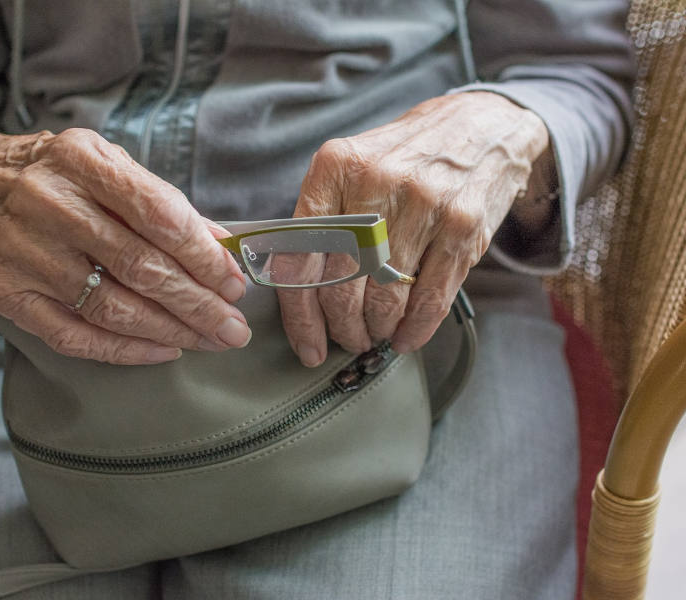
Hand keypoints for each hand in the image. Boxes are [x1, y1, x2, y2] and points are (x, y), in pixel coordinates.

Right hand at [0, 129, 250, 363]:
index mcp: (80, 161)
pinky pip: (73, 335)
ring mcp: (23, 253)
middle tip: (234, 327)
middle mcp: (48, 204)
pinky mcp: (8, 294)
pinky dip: (124, 350)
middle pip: (139, 267)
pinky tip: (162, 350)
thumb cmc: (55, 176)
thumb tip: (221, 247)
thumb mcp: (108, 165)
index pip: (157, 215)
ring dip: (170, 331)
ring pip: (111, 307)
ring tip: (208, 340)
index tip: (234, 283)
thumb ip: (162, 203)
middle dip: (197, 304)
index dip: (203, 256)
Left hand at [278, 92, 550, 365]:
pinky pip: (430, 299)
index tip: (307, 345)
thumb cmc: (405, 157)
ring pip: (385, 298)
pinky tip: (406, 338)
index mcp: (335, 167)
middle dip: (343, 328)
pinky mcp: (462, 225)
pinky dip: (415, 329)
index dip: (300, 315)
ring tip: (376, 335)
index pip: (301, 257)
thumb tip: (297, 291)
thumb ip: (324, 218)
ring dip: (377, 331)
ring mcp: (423, 204)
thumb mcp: (353, 166)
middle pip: (341, 285)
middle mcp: (376, 182)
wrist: (480, 125)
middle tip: (348, 339)